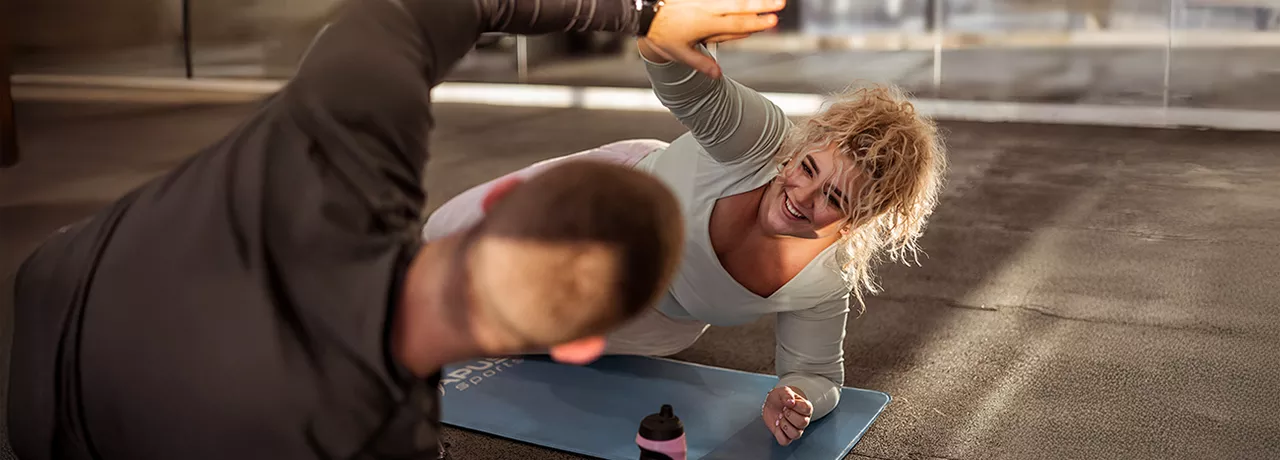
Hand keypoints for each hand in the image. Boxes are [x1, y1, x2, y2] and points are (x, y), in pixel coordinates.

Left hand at [643, 0, 785, 77]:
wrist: (643, 13)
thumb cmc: (661, 35)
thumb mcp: (679, 54)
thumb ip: (700, 64)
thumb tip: (718, 76)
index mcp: (704, 24)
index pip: (736, 24)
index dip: (755, 23)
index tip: (772, 22)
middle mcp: (706, 8)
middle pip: (739, 5)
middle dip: (761, 4)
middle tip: (780, 3)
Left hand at [761, 386, 811, 445]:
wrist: (771, 404)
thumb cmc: (780, 398)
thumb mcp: (782, 391)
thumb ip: (787, 394)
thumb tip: (790, 402)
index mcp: (805, 408)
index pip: (807, 410)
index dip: (796, 406)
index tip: (789, 403)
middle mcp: (803, 420)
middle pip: (802, 423)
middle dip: (789, 415)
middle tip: (783, 410)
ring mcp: (796, 430)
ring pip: (796, 434)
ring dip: (784, 425)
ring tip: (780, 418)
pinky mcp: (786, 436)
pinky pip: (785, 441)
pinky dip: (779, 433)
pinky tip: (777, 425)